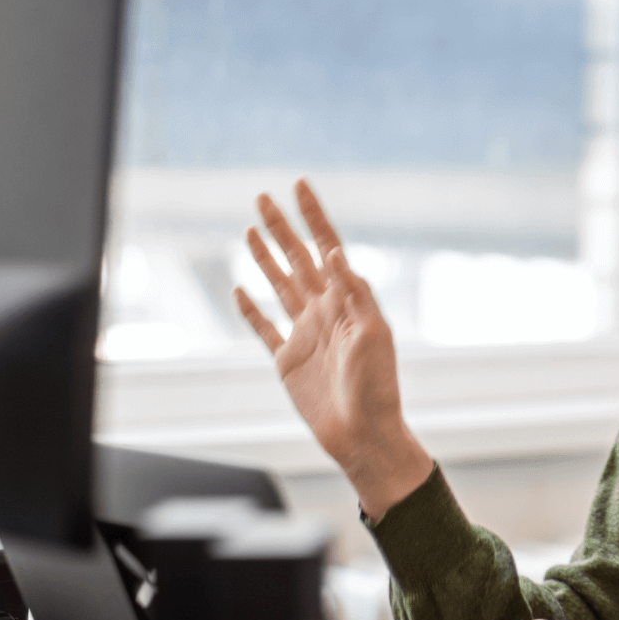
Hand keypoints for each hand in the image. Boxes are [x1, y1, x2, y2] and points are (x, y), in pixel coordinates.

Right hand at [234, 179, 431, 517]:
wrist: (365, 434)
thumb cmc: (377, 386)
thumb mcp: (373, 334)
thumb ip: (356, 292)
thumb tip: (335, 253)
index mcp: (348, 300)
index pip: (327, 247)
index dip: (313, 216)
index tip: (299, 185)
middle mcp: (325, 311)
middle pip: (298, 259)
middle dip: (281, 228)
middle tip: (263, 197)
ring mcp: (305, 334)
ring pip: (280, 285)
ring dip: (266, 258)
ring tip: (251, 229)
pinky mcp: (288, 361)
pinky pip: (265, 328)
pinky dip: (251, 309)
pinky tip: (241, 289)